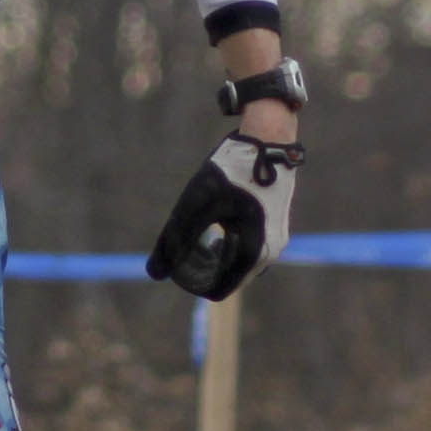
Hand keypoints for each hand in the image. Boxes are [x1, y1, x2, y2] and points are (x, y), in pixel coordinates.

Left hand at [146, 132, 304, 300]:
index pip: (217, 290)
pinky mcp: (274, 230)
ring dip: (214, 260)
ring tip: (198, 237)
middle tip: (184, 246)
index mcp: (253, 252)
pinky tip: (215, 229)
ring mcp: (275, 243)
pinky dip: (227, 249)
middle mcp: (269, 254)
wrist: (268, 141)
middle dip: (201, 269)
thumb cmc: (232, 171)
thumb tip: (154, 273)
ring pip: (237, 268)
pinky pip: (247, 253)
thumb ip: (175, 240)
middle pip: (227, 280)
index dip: (191, 281)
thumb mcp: (196, 205)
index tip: (178, 261)